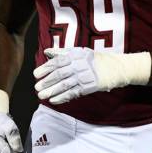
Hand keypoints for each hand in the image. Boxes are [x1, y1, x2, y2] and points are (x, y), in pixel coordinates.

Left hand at [33, 47, 150, 104]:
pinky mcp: (90, 87)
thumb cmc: (95, 60)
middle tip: (37, 87)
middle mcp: (79, 65)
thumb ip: (62, 52)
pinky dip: (63, 97)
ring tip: (42, 96)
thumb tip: (47, 52)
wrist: (115, 68)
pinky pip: (74, 93)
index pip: (57, 62)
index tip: (36, 74)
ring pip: (65, 85)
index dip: (45, 68)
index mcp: (76, 55)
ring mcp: (85, 76)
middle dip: (47, 81)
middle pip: (60, 74)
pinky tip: (54, 100)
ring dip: (52, 91)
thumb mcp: (80, 52)